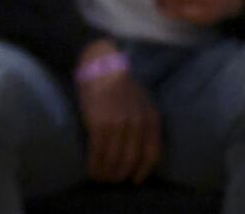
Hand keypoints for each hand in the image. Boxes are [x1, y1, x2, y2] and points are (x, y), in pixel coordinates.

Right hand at [76, 41, 161, 183]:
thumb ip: (144, 121)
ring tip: (101, 178)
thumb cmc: (119, 82)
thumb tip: (139, 146)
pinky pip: (98, 151)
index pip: (152, 153)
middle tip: (113, 180)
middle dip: (122, 174)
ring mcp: (118, 124)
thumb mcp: (141, 101)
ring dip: (107, 172)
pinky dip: (95, 164)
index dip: (143, 170)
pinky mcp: (99, 123)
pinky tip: (92, 170)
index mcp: (151, 119)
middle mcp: (137, 124)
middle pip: (132, 159)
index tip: (134, 179)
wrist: (99, 63)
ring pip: (114, 158)